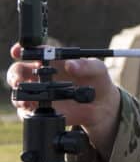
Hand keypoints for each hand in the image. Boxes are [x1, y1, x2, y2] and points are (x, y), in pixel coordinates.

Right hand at [8, 43, 121, 158]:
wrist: (103, 105)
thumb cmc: (97, 80)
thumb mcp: (97, 69)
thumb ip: (86, 64)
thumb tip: (70, 65)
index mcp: (51, 60)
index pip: (32, 52)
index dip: (21, 50)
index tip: (17, 52)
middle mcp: (41, 74)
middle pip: (18, 72)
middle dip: (15, 75)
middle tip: (19, 80)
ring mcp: (40, 92)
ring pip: (19, 92)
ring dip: (20, 96)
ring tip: (28, 100)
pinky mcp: (42, 109)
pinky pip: (27, 111)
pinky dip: (27, 111)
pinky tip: (34, 109)